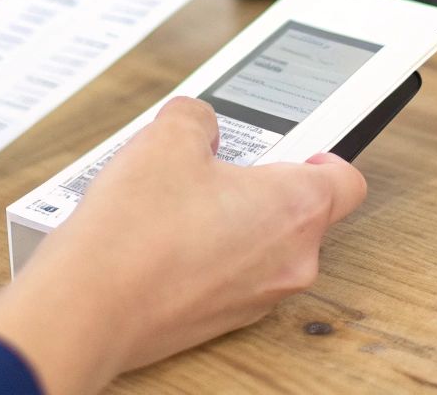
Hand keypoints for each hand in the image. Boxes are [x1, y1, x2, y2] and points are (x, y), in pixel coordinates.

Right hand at [0, 97, 368, 394]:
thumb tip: (199, 124)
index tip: (299, 145)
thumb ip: (198, 117)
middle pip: (301, 212)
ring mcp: (256, 298)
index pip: (347, 180)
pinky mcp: (220, 320)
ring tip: (176, 195)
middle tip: (216, 162)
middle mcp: (290, 261)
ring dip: (231, 218)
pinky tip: (161, 233)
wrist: (89, 307)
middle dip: (261, 183)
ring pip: (262, 245)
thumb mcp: (167, 137)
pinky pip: (229, 274)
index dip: (325, 154)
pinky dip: (207, 253)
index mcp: (296, 208)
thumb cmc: (136, 231)